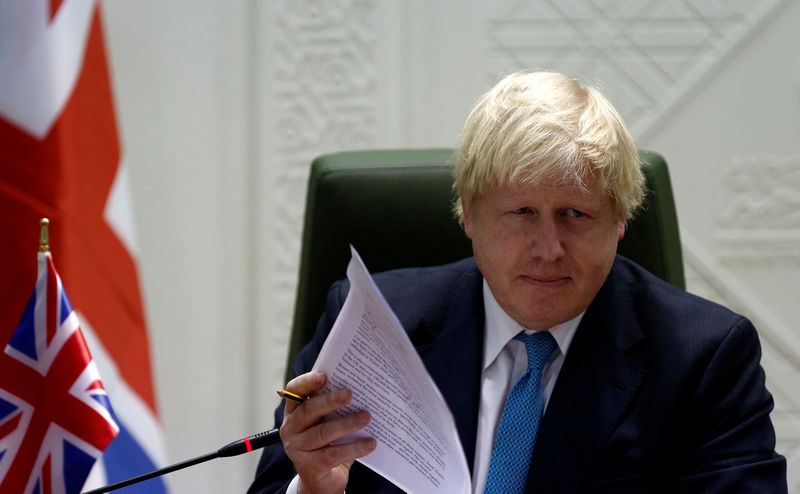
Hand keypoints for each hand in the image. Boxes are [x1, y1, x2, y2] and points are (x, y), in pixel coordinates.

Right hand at [280, 372, 376, 493]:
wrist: (321, 481)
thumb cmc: (327, 444)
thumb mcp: (326, 423)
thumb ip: (334, 408)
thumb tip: (361, 390)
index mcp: (294, 412)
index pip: (294, 391)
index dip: (307, 381)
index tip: (324, 376)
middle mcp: (290, 428)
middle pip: (309, 411)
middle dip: (330, 401)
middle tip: (350, 394)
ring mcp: (297, 448)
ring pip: (322, 433)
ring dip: (346, 424)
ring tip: (366, 417)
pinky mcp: (309, 466)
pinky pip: (333, 454)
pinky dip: (354, 448)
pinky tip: (370, 443)